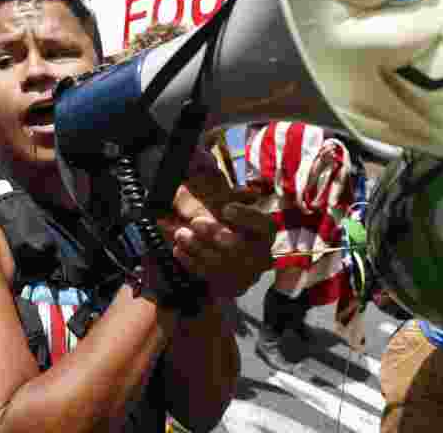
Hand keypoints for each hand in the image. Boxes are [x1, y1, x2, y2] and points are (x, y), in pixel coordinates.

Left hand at [157, 150, 274, 299]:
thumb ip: (213, 181)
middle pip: (239, 247)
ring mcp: (244, 274)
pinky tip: (178, 249)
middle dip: (215, 233)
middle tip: (195, 220)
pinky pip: (208, 277)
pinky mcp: (228, 287)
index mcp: (263, 231)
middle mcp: (259, 254)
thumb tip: (199, 155)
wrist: (218, 254)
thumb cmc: (221, 221)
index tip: (226, 208)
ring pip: (221, 264)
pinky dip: (191, 262)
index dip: (246, 217)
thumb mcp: (220, 199)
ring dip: (197, 247)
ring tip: (179, 232)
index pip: (262, 224)